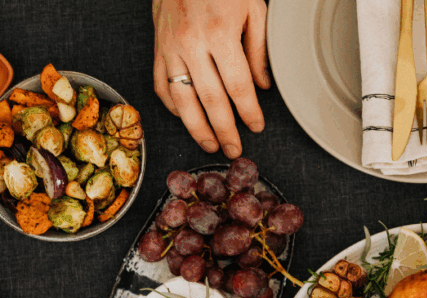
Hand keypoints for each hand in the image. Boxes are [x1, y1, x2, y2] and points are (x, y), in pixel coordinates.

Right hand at [152, 0, 270, 157]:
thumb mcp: (253, 8)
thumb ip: (259, 50)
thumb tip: (263, 87)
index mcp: (220, 34)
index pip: (238, 86)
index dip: (249, 112)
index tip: (257, 127)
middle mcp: (192, 43)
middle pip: (211, 100)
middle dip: (225, 130)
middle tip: (235, 149)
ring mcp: (170, 47)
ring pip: (183, 100)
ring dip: (197, 128)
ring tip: (210, 145)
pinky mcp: (157, 47)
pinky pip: (162, 85)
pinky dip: (173, 106)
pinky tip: (186, 118)